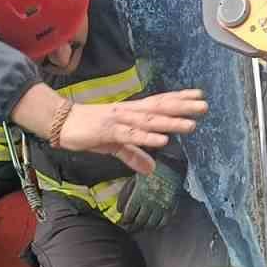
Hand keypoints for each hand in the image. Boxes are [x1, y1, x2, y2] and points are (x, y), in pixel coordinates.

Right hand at [14, 84, 207, 174]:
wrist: (62, 123)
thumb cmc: (89, 130)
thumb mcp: (115, 145)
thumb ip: (134, 155)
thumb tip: (152, 169)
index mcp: (132, 113)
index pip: (160, 103)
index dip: (180, 99)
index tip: (199, 96)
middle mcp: (129, 112)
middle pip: (160, 109)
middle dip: (183, 108)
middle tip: (204, 106)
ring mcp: (120, 121)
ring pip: (150, 122)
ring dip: (171, 123)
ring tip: (191, 125)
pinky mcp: (109, 132)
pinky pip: (131, 136)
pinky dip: (147, 138)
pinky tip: (162, 141)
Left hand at [116, 162, 183, 231]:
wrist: (170, 164)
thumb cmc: (150, 170)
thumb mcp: (134, 179)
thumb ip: (125, 194)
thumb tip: (119, 210)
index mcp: (139, 194)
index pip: (129, 214)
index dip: (124, 221)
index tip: (122, 222)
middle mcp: (150, 202)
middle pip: (139, 221)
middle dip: (132, 226)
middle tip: (129, 228)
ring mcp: (162, 205)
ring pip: (151, 224)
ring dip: (144, 227)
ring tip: (139, 228)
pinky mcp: (171, 206)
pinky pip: (164, 221)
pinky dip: (158, 226)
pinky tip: (153, 225)